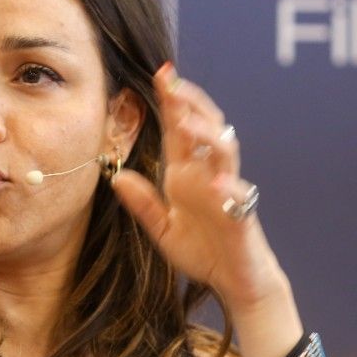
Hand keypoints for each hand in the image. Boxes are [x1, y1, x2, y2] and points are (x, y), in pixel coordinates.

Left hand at [111, 63, 289, 311]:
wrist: (235, 281)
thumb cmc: (203, 251)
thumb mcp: (162, 229)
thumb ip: (142, 203)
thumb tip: (116, 176)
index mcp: (187, 174)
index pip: (179, 130)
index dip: (172, 102)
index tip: (160, 74)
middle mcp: (208, 175)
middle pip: (205, 127)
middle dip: (191, 103)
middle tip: (172, 82)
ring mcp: (227, 191)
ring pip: (224, 151)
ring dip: (207, 135)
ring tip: (187, 123)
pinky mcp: (241, 215)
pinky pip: (239, 195)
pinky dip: (230, 187)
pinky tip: (218, 183)